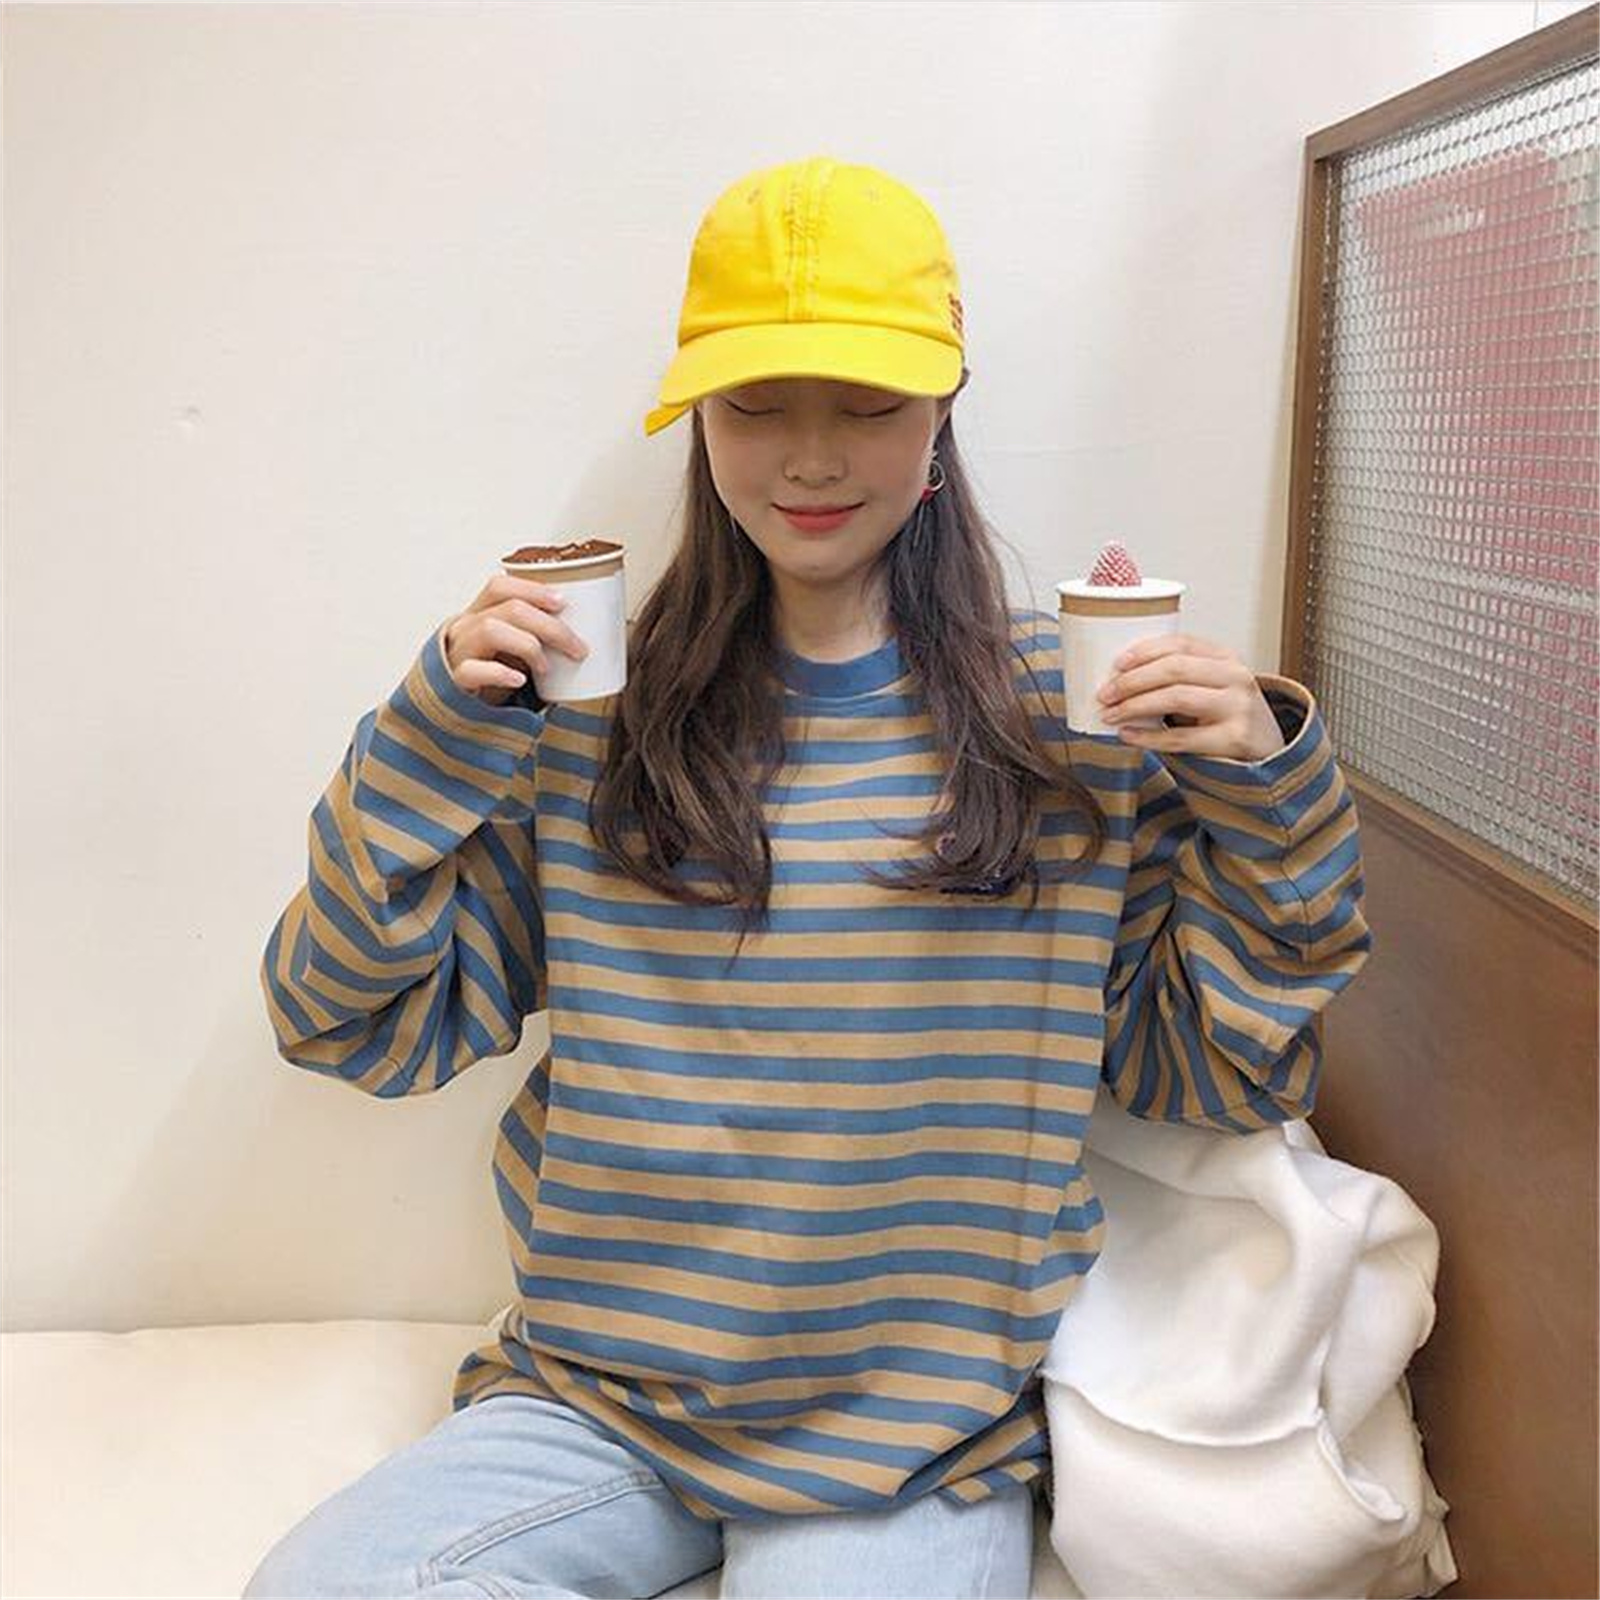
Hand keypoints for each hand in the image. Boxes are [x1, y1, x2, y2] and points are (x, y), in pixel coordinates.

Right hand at [442, 572, 589, 705]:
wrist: (461, 705)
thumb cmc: (492, 670)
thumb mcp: (511, 645)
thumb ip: (533, 632)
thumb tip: (584, 630)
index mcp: (480, 611)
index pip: (500, 586)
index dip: (532, 589)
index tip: (563, 602)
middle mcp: (466, 626)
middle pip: (509, 608)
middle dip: (550, 626)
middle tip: (577, 648)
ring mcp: (459, 651)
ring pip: (490, 630)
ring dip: (528, 646)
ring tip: (546, 668)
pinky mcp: (456, 679)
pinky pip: (472, 670)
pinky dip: (499, 673)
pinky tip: (519, 680)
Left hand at [1096, 633, 1285, 761]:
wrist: (1269, 751)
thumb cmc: (1229, 717)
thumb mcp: (1213, 686)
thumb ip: (1180, 676)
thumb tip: (1120, 678)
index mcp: (1226, 658)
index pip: (1180, 644)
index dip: (1144, 651)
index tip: (1116, 664)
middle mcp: (1235, 677)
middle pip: (1174, 669)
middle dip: (1132, 681)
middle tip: (1105, 693)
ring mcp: (1237, 707)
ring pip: (1176, 698)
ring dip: (1135, 706)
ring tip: (1111, 714)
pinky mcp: (1233, 739)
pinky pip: (1181, 738)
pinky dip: (1148, 737)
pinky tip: (1128, 735)